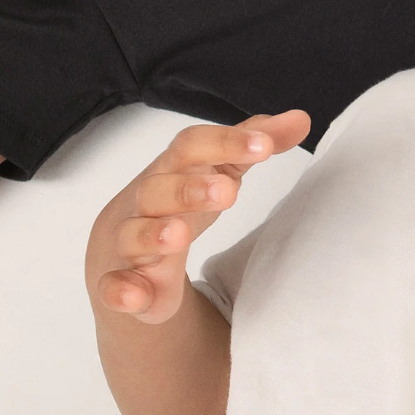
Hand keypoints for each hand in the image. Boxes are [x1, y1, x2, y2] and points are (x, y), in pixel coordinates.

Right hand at [89, 111, 308, 323]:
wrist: (120, 250)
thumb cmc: (175, 202)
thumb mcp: (216, 171)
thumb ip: (252, 147)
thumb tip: (300, 119)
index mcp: (172, 171)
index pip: (191, 147)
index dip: (226, 143)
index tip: (264, 146)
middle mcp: (147, 203)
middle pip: (158, 189)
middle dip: (190, 190)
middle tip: (227, 192)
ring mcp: (130, 244)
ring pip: (134, 235)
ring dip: (155, 234)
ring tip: (179, 235)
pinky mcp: (123, 285)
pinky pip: (114, 287)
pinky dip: (121, 292)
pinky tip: (137, 296)